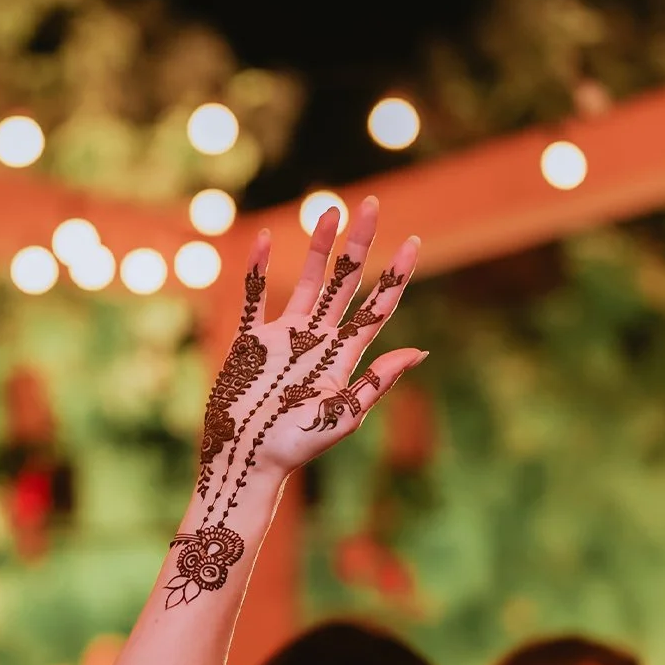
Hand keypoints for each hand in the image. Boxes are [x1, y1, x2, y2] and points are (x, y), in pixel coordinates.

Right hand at [196, 195, 422, 492]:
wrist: (246, 460)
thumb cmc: (295, 447)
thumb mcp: (342, 416)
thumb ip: (376, 382)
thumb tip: (418, 351)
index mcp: (344, 357)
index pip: (377, 307)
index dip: (396, 275)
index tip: (413, 242)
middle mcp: (317, 340)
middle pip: (345, 282)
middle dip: (359, 244)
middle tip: (370, 204)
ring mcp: (284, 338)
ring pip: (307, 281)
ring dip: (319, 247)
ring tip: (328, 210)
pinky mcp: (250, 342)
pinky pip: (255, 298)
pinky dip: (260, 270)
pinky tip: (267, 240)